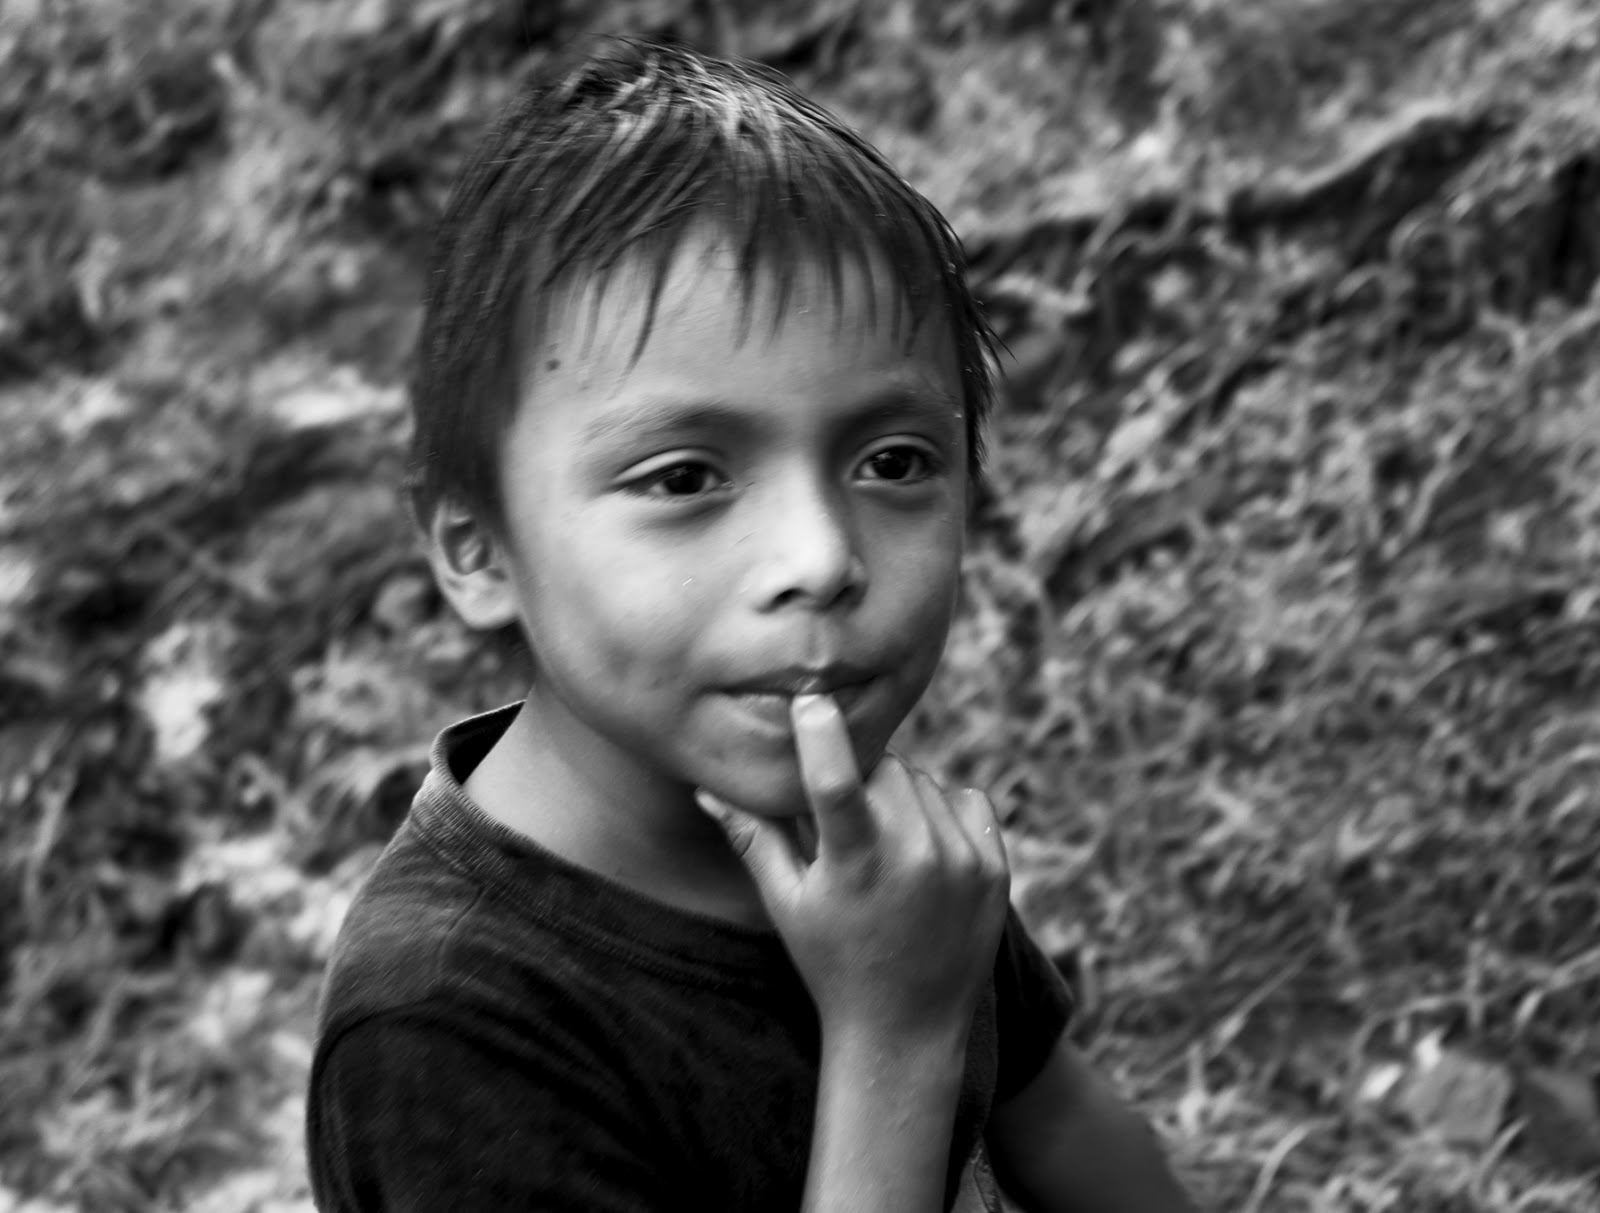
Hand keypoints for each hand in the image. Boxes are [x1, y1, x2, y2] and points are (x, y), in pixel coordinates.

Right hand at [697, 693, 1009, 1039]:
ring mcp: (962, 862)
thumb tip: (706, 785)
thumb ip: (753, 838)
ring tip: (882, 842)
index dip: (821, 732)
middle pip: (883, 767)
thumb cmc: (832, 964)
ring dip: (899, 793)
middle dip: (861, 776)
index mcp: (857, 864)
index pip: (836, 780)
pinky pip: (966, 799)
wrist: (907, 1031)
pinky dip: (942, 810)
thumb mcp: (786, 904)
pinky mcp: (995, 869)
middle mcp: (916, 856)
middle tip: (845, 816)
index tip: (811, 696)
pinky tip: (922, 848)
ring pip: (923, 780)